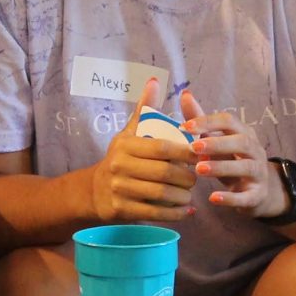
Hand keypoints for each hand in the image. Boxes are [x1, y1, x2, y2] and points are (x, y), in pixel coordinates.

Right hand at [89, 80, 196, 223]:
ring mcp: (119, 189)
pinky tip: (186, 211)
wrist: (95, 190)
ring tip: (191, 195)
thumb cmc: (122, 158)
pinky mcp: (121, 210)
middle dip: (186, 177)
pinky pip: (154, 213)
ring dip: (182, 196)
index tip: (201, 154)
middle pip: (164, 173)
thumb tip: (155, 81)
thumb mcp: (129, 132)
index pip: (162, 148)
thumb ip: (144, 109)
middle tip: (197, 178)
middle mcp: (119, 166)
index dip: (185, 152)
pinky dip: (175, 214)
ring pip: (161, 194)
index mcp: (125, 145)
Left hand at [180, 87, 285, 217]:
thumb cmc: (231, 161)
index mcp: (244, 133)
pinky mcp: (257, 195)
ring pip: (246, 167)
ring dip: (222, 167)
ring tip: (199, 169)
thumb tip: (185, 94)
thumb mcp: (218, 141)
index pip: (229, 121)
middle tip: (193, 147)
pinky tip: (213, 198)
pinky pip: (246, 197)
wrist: (258, 192)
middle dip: (217, 143)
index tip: (184, 126)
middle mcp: (255, 151)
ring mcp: (259, 173)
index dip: (208, 121)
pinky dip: (230, 198)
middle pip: (242, 142)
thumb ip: (201, 121)